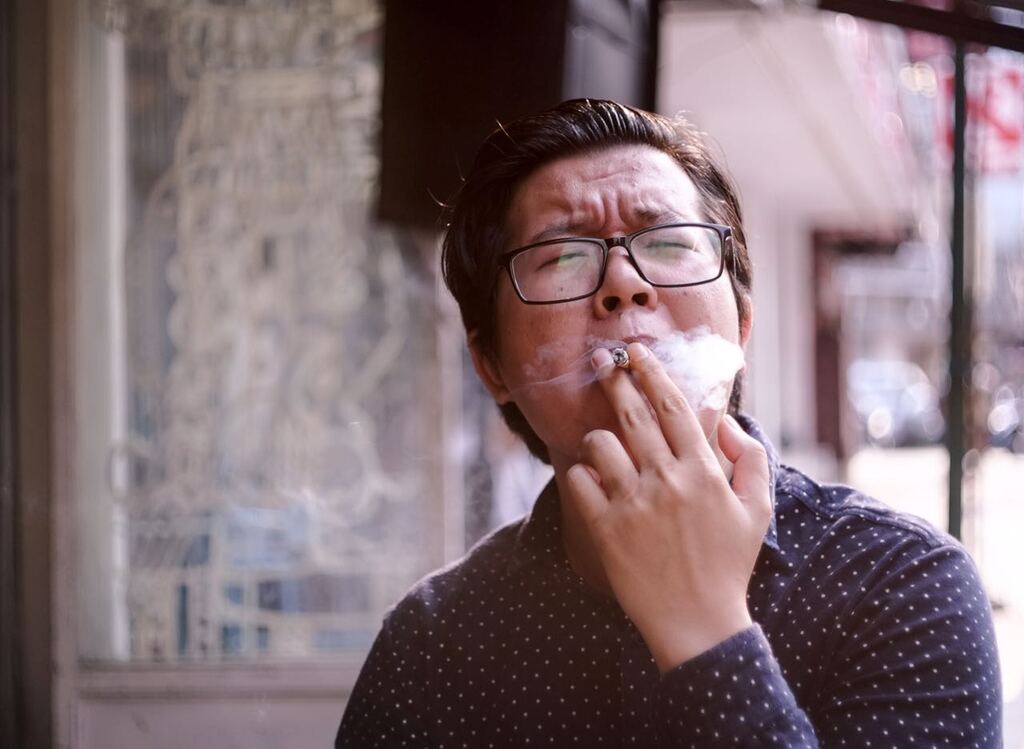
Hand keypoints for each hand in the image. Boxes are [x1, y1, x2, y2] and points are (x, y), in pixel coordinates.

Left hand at [565, 342, 770, 672]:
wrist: (698, 621)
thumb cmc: (729, 563)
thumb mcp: (757, 509)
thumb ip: (749, 458)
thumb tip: (723, 422)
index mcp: (702, 471)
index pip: (673, 406)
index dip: (652, 372)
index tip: (637, 353)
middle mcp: (666, 480)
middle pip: (633, 414)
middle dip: (615, 380)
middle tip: (602, 361)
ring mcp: (633, 504)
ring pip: (601, 444)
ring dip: (598, 437)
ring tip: (602, 445)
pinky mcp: (605, 528)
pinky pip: (579, 482)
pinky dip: (581, 474)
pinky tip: (590, 480)